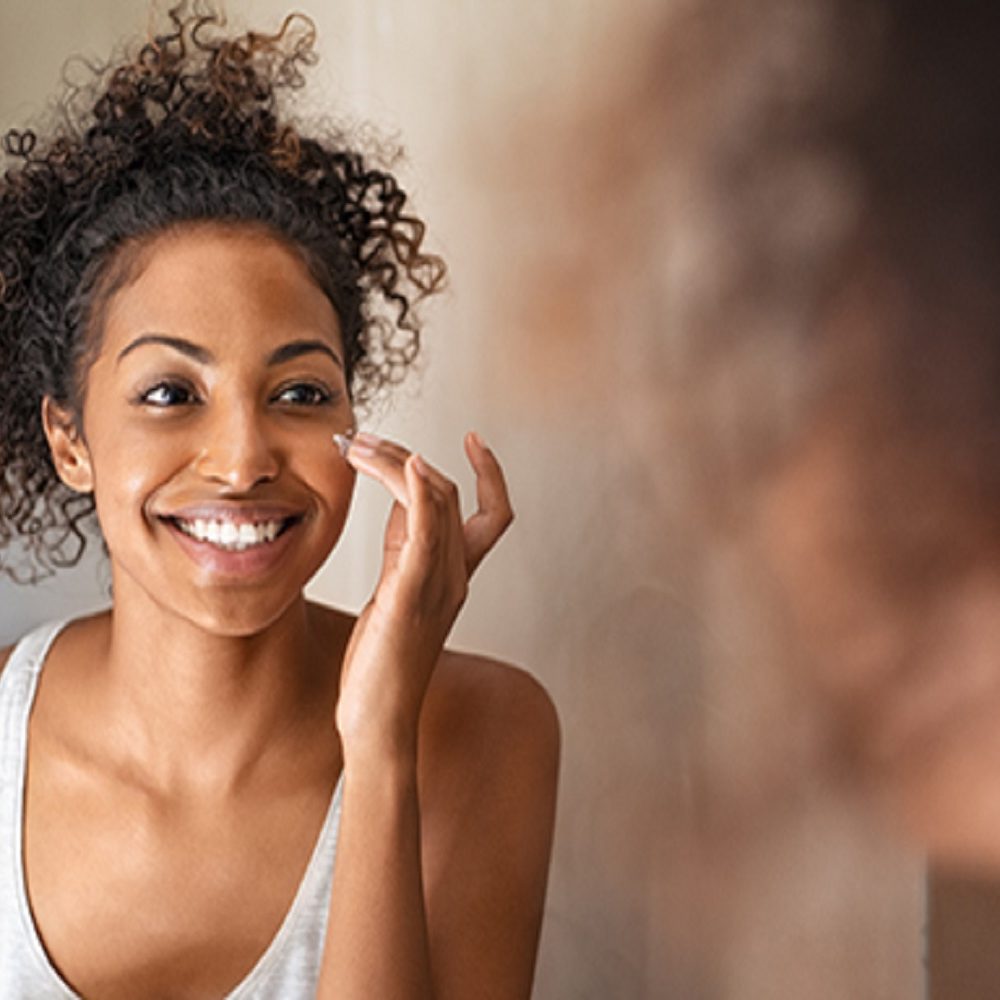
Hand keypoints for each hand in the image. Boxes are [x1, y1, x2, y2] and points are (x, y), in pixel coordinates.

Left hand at [334, 430, 512, 762]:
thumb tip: (399, 499)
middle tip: (362, 440)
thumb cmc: (382, 662)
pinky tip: (406, 465)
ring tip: (359, 446)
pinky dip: (418, 491)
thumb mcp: (395, 591)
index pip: (493, 514)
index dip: (491, 474)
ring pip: (436, 502)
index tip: (473, 438)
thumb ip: (404, 547)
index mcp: (455, 576)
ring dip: (399, 462)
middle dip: (407, 456)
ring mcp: (437, 585)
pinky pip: (425, 532)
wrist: (377, 719)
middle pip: (450, 494)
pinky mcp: (409, 595)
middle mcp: (455, 576)